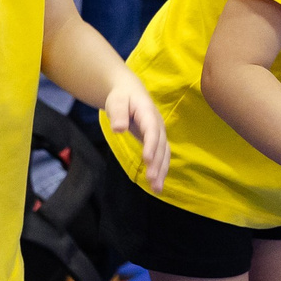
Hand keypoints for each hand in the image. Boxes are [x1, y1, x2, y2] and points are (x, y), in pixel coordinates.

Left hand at [101, 76, 169, 192]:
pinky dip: (161, 170)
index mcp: (148, 113)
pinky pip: (161, 156)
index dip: (151, 145)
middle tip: (152, 180)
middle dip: (158, 164)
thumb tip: (118, 129)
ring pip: (164, 153)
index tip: (147, 160)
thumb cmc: (122, 97)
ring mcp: (159, 133)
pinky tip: (157, 185)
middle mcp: (158, 125)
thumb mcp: (116, 101)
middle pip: (161, 146)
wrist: (130, 92)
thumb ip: (118, 113)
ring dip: (162, 171)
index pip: (152, 131)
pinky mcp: (156, 141)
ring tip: (157, 189)